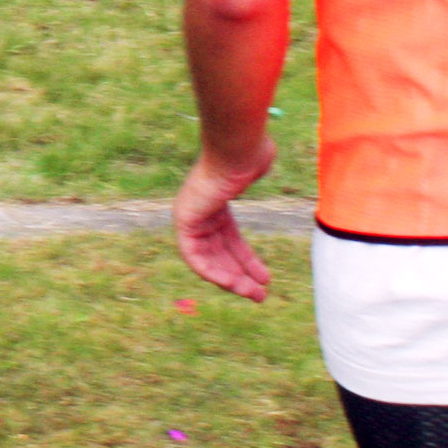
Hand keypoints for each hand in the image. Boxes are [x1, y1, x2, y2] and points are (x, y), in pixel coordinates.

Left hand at [173, 138, 277, 300]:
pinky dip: (212, 272)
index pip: (228, 240)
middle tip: (259, 295)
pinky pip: (194, 256)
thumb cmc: (247, 155)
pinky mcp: (184, 221)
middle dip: (240, 275)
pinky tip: (232, 284)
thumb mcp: (249, 167)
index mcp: (216, 204)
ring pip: (207, 258)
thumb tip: (261, 155)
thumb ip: (252, 169)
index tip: (263, 277)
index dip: (245, 261)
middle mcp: (201, 212)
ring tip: (255, 296)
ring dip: (230, 279)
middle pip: (219, 252)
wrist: (237, 152)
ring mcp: (190, 216)